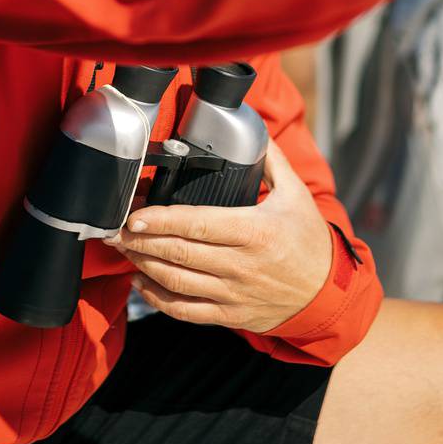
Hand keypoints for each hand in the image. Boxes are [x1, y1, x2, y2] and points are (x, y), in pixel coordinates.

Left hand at [109, 143, 332, 332]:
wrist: (329, 294)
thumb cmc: (310, 240)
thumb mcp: (297, 194)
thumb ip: (271, 160)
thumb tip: (252, 127)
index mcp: (256, 231)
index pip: (199, 225)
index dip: (163, 221)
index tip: (134, 215)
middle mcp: (242, 266)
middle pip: (180, 254)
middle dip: (141, 242)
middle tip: (113, 230)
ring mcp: (235, 295)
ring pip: (177, 283)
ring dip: (144, 266)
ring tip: (123, 249)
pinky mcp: (231, 316)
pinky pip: (186, 312)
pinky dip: (158, 299)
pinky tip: (140, 282)